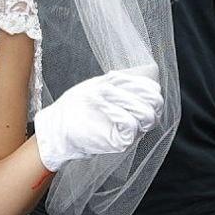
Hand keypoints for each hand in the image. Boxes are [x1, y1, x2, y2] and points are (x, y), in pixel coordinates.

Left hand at [33, 65, 162, 171]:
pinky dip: (117, 111)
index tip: (116, 75)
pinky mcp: (122, 142)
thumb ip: (120, 80)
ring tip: (103, 92)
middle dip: (137, 88)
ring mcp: (132, 133)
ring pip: (147, 114)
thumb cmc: (78, 105)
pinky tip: (103, 106)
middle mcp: (138, 120)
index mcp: (135, 106)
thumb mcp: (100, 85)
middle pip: (156, 103)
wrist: (58, 126)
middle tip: (111, 83)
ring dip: (125, 98)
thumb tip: (139, 72)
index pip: (154, 92)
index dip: (142, 81)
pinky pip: (130, 124)